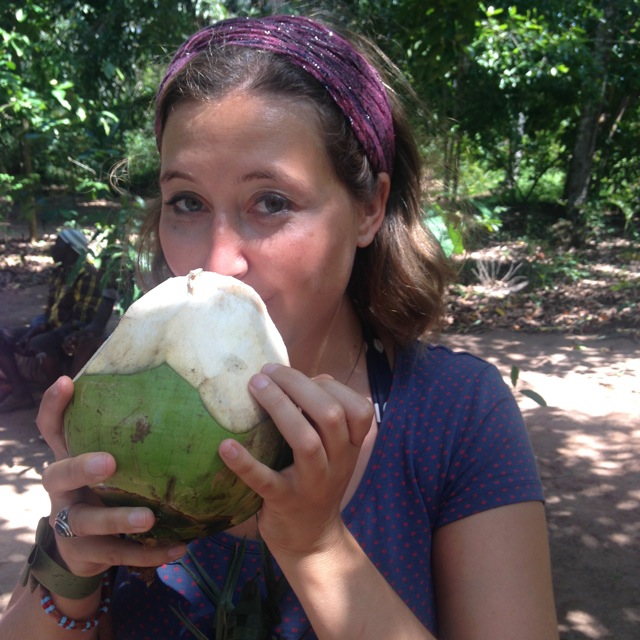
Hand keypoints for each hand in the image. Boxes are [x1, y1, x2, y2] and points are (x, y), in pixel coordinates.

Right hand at [37, 377, 186, 576]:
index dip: (54, 407)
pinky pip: (119, 555)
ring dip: (118, 519)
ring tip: (149, 518)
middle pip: (60, 475)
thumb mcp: (108, 465)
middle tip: (110, 462)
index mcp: (69, 461)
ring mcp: (70, 525)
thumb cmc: (105, 492)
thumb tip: (174, 397)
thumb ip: (126, 441)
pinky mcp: (87, 554)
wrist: (85, 552)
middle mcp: (63, 491)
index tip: (66, 382)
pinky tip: (178, 549)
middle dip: (82, 467)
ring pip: (88, 522)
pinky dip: (149, 554)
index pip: (52, 429)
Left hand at [218, 364, 373, 558]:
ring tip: (255, 386)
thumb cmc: (316, 480)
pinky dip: (245, 463)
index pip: (359, 408)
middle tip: (266, 372)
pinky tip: (225, 446)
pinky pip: (266, 481)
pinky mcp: (285, 502)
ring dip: (280, 408)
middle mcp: (339, 463)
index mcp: (352, 446)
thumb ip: (323, 415)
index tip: (298, 376)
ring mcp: (313, 484)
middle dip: (298, 386)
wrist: (312, 540)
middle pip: (331, 415)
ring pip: (306, 442)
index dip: (329, 386)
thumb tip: (303, 376)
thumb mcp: (332, 450)